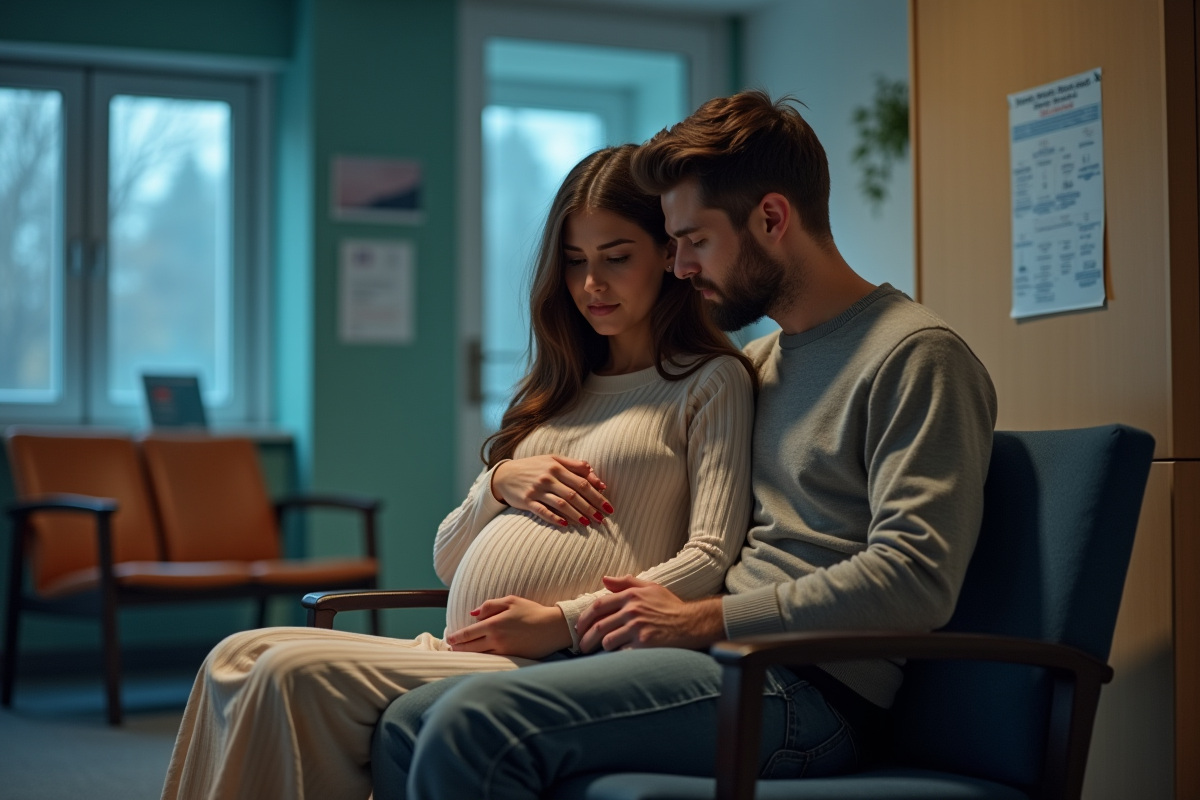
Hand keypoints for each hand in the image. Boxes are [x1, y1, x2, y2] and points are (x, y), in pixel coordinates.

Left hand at [445, 596, 573, 658]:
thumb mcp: (511, 601)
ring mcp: (503, 651)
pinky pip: (491, 660)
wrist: (552, 628)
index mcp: (494, 624)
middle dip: (458, 648)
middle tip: (451, 647)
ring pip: (478, 656)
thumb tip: (473, 614)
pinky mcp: (511, 658)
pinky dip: (481, 659)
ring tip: (460, 652)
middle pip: (469, 647)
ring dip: (467, 655)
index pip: (467, 634)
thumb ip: (489, 606)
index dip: (456, 637)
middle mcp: (496, 640)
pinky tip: (477, 657)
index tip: (449, 639)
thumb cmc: (532, 611)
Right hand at [491, 455, 613, 526]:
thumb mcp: (553, 460)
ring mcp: (537, 490)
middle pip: (574, 494)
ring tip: (589, 523)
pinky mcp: (527, 501)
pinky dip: (555, 518)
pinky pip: (543, 511)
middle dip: (591, 507)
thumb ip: (574, 465)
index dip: (597, 495)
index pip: (582, 482)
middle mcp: (548, 478)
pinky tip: (566, 524)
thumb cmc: (533, 467)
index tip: (608, 505)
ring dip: (577, 514)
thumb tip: (595, 476)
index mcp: (556, 466)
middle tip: (603, 518)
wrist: (505, 475)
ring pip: (562, 504)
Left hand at [575, 575, 725, 652]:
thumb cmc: (670, 606)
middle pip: (599, 626)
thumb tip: (604, 579)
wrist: (692, 623)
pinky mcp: (644, 644)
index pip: (598, 605)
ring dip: (601, 648)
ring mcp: (638, 627)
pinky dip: (616, 655)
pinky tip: (616, 657)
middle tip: (581, 647)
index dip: (584, 618)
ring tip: (599, 652)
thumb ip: (626, 582)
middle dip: (586, 638)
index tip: (579, 627)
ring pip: (607, 641)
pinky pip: (621, 652)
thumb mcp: (651, 587)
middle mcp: (632, 610)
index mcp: (631, 595)